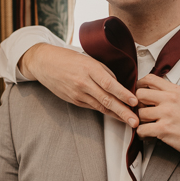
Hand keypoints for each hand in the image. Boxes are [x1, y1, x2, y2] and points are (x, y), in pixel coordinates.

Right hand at [20, 43, 138, 126]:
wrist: (44, 63)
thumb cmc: (68, 58)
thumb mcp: (88, 59)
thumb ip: (104, 71)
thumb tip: (118, 84)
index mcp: (89, 69)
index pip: (109, 84)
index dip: (122, 94)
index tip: (134, 101)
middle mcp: (83, 83)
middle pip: (106, 100)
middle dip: (123, 112)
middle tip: (135, 121)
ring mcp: (78, 94)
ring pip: (101, 107)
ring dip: (116, 115)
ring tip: (129, 121)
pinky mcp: (74, 100)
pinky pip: (93, 107)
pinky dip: (105, 112)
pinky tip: (115, 115)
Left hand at [135, 74, 179, 165]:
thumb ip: (169, 94)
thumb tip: (151, 92)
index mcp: (175, 90)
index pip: (150, 78)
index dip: (140, 85)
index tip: (139, 92)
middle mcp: (170, 99)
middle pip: (139, 94)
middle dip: (139, 105)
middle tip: (144, 112)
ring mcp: (167, 113)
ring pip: (139, 113)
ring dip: (141, 122)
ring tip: (149, 126)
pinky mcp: (164, 129)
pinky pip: (141, 129)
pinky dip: (142, 134)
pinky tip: (149, 135)